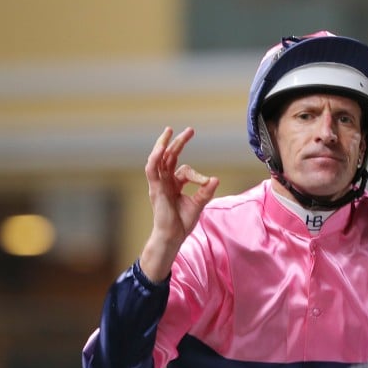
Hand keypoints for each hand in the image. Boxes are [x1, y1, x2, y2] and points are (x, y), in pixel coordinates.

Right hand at [138, 127, 219, 281]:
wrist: (172, 237)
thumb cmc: (182, 223)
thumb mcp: (198, 204)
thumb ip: (205, 191)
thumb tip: (216, 178)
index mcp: (173, 184)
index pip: (185, 170)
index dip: (198, 176)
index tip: (207, 183)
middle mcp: (164, 181)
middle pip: (169, 157)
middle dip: (179, 142)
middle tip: (189, 130)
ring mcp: (158, 184)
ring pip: (158, 159)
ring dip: (163, 144)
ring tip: (170, 131)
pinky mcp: (155, 189)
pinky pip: (152, 170)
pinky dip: (155, 158)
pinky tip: (161, 148)